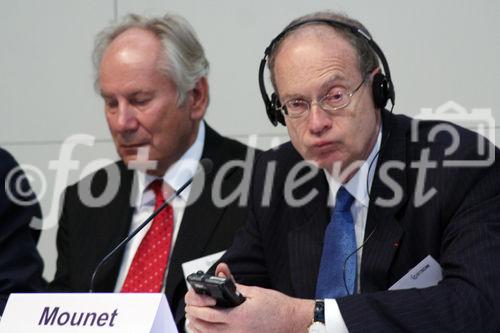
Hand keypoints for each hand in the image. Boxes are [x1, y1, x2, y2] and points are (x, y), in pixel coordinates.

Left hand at [185, 263, 313, 332]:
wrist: (292, 322)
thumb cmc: (278, 307)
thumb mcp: (254, 292)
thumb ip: (234, 285)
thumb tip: (221, 273)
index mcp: (238, 316)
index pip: (208, 314)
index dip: (197, 307)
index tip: (193, 301)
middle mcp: (236, 331)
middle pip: (204, 327)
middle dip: (194, 316)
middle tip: (191, 307)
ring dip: (198, 328)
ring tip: (194, 318)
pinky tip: (207, 329)